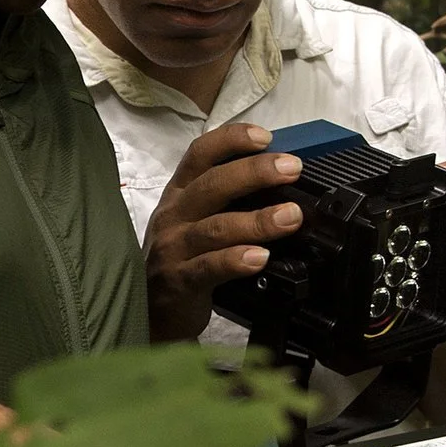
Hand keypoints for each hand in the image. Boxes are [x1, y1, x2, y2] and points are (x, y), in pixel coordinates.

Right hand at [143, 124, 301, 341]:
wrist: (153, 310)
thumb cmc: (181, 258)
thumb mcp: (196, 220)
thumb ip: (230, 200)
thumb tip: (282, 181)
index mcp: (180, 193)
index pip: (200, 153)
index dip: (232, 140)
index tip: (266, 136)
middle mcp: (174, 214)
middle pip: (212, 184)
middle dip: (255, 172)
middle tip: (292, 168)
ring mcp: (173, 247)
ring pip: (216, 227)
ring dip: (257, 219)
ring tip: (290, 217)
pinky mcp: (178, 281)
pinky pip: (208, 267)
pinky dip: (235, 260)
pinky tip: (260, 258)